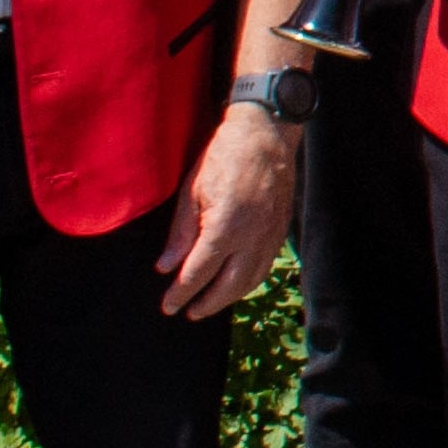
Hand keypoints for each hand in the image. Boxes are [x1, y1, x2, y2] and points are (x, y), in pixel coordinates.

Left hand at [154, 103, 299, 319]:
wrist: (266, 133)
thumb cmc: (224, 156)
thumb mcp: (192, 191)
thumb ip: (181, 233)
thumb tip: (166, 266)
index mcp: (226, 226)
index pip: (199, 272)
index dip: (181, 293)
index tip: (168, 306)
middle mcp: (253, 236)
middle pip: (229, 285)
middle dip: (206, 303)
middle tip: (188, 313)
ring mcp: (271, 234)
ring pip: (251, 279)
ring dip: (230, 297)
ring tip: (210, 303)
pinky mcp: (281, 229)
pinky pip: (265, 265)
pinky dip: (249, 280)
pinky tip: (235, 282)